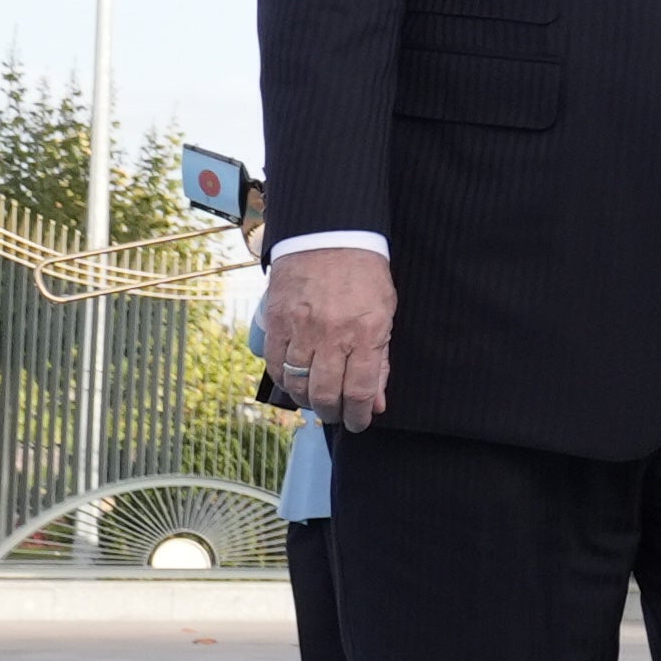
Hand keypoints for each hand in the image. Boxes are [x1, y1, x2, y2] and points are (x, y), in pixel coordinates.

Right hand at [265, 246, 396, 431]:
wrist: (328, 237)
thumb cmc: (364, 277)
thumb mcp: (384, 316)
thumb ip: (380, 361)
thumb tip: (375, 403)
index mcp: (365, 334)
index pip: (358, 390)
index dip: (357, 415)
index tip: (358, 423)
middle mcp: (331, 335)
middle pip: (325, 393)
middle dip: (332, 412)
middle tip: (336, 414)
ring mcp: (301, 329)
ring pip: (297, 383)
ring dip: (307, 400)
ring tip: (316, 401)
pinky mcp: (276, 321)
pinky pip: (276, 364)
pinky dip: (284, 380)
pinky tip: (294, 383)